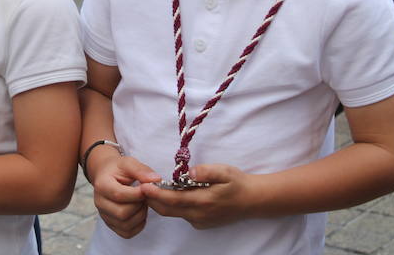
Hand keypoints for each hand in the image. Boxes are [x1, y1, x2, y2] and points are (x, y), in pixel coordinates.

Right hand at [91, 156, 160, 238]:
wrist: (107, 174)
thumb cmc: (118, 169)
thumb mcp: (128, 163)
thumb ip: (141, 171)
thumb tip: (156, 180)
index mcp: (101, 185)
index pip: (119, 195)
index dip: (137, 194)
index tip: (147, 188)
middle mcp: (99, 202)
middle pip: (122, 213)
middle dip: (139, 206)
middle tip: (145, 196)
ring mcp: (104, 215)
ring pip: (125, 225)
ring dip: (140, 215)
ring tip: (142, 203)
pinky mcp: (110, 224)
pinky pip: (126, 233)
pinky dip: (138, 225)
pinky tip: (139, 212)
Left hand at [140, 164, 256, 228]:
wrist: (253, 200)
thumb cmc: (237, 182)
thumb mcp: (224, 171)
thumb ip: (206, 171)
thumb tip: (188, 172)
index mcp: (203, 201)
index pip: (172, 200)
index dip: (155, 194)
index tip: (143, 185)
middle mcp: (198, 214)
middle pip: (167, 210)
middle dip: (151, 199)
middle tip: (141, 185)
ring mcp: (199, 221)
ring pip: (172, 213)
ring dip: (160, 202)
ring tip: (151, 188)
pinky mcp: (201, 223)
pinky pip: (181, 215)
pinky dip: (171, 206)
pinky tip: (170, 194)